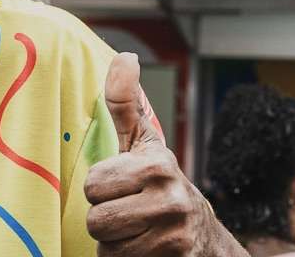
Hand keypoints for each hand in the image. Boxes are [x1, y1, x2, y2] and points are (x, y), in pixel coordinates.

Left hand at [85, 54, 243, 256]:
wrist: (200, 234)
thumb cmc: (159, 184)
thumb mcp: (142, 143)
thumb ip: (125, 103)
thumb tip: (125, 57)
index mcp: (157, 164)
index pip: (94, 183)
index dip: (100, 187)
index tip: (120, 185)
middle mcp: (170, 197)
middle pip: (97, 218)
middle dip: (105, 217)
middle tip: (126, 210)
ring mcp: (173, 232)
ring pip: (106, 244)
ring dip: (114, 241)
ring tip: (134, 228)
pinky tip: (142, 246)